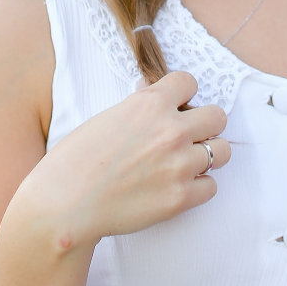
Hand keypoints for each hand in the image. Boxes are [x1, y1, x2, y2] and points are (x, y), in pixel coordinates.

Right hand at [23, 71, 230, 247]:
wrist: (65, 203)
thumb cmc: (76, 160)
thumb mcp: (106, 118)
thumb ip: (138, 106)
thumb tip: (152, 93)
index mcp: (150, 104)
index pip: (189, 82)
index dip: (183, 95)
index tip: (177, 106)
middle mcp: (171, 130)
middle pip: (218, 117)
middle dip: (205, 125)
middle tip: (188, 137)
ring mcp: (179, 165)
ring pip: (222, 152)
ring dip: (207, 156)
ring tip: (186, 163)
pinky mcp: (181, 198)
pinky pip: (212, 187)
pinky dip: (198, 188)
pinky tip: (177, 187)